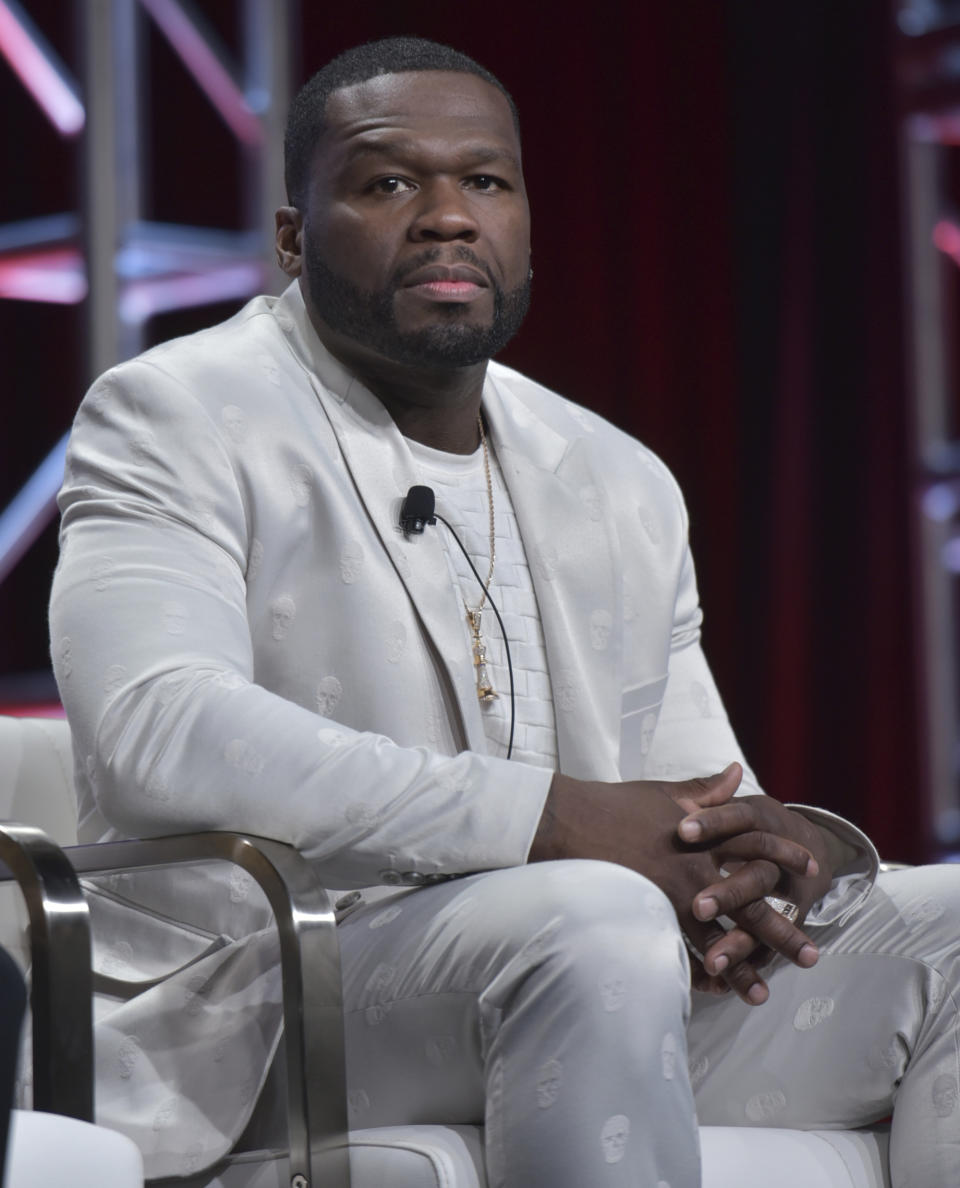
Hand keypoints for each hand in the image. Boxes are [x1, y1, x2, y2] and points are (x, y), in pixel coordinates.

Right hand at [531, 766, 819, 1004]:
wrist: (573, 822)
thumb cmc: (618, 804)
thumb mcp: (667, 792)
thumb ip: (706, 788)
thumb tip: (737, 771)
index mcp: (706, 835)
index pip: (758, 845)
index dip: (786, 856)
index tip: (812, 868)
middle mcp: (697, 868)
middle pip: (751, 904)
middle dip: (783, 932)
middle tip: (812, 956)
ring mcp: (674, 895)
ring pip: (719, 939)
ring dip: (743, 968)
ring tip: (763, 994)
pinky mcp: (651, 914)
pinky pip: (679, 951)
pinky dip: (697, 972)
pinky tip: (711, 991)